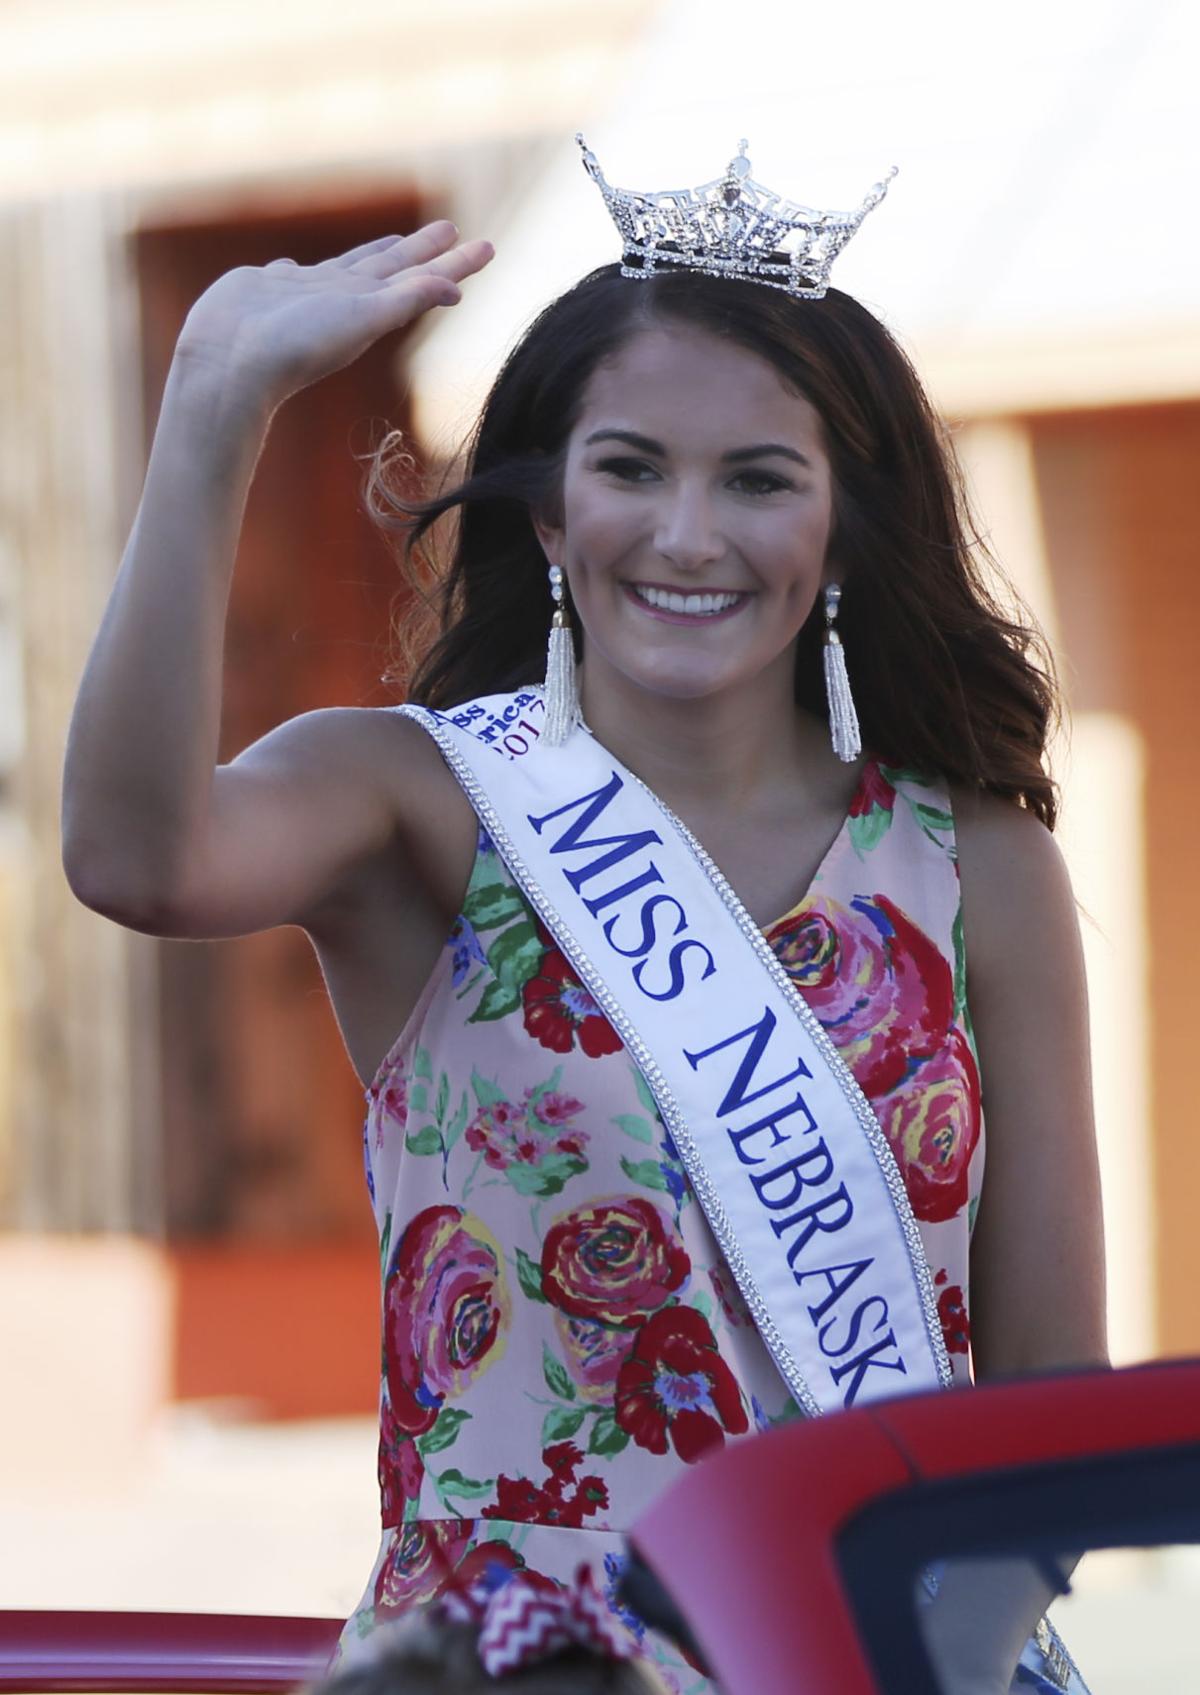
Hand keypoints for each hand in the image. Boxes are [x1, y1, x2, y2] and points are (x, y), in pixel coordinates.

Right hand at [172, 220, 492, 414]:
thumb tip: (453, 291)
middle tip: (452, 229)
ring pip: (347, 266)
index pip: (423, 279)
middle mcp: (342, 298)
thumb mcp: (359, 321)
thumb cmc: (295, 347)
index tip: (485, 247)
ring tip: (393, 243)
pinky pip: (290, 273)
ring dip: (372, 255)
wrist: (231, 365)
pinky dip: (298, 269)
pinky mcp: (264, 289)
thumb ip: (404, 301)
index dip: (454, 263)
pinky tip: (292, 267)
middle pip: (394, 265)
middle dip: (424, 249)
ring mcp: (303, 293)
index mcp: (369, 306)